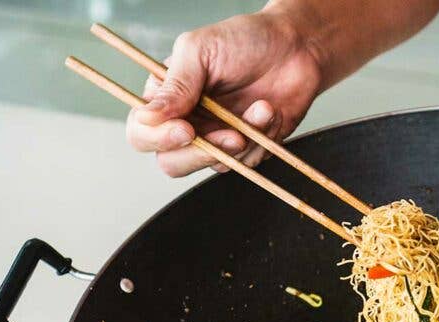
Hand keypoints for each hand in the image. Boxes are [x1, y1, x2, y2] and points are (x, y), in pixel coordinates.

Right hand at [125, 8, 320, 176]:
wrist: (296, 48)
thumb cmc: (246, 39)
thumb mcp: (200, 50)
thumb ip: (175, 85)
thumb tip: (146, 116)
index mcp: (166, 97)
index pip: (141, 132)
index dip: (158, 138)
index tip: (186, 130)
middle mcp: (188, 121)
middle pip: (173, 163)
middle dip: (202, 154)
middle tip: (232, 136)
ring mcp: (217, 138)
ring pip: (215, 165)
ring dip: (244, 141)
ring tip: (262, 107)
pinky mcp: (247, 148)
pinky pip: (247, 163)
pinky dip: (263, 140)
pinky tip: (271, 112)